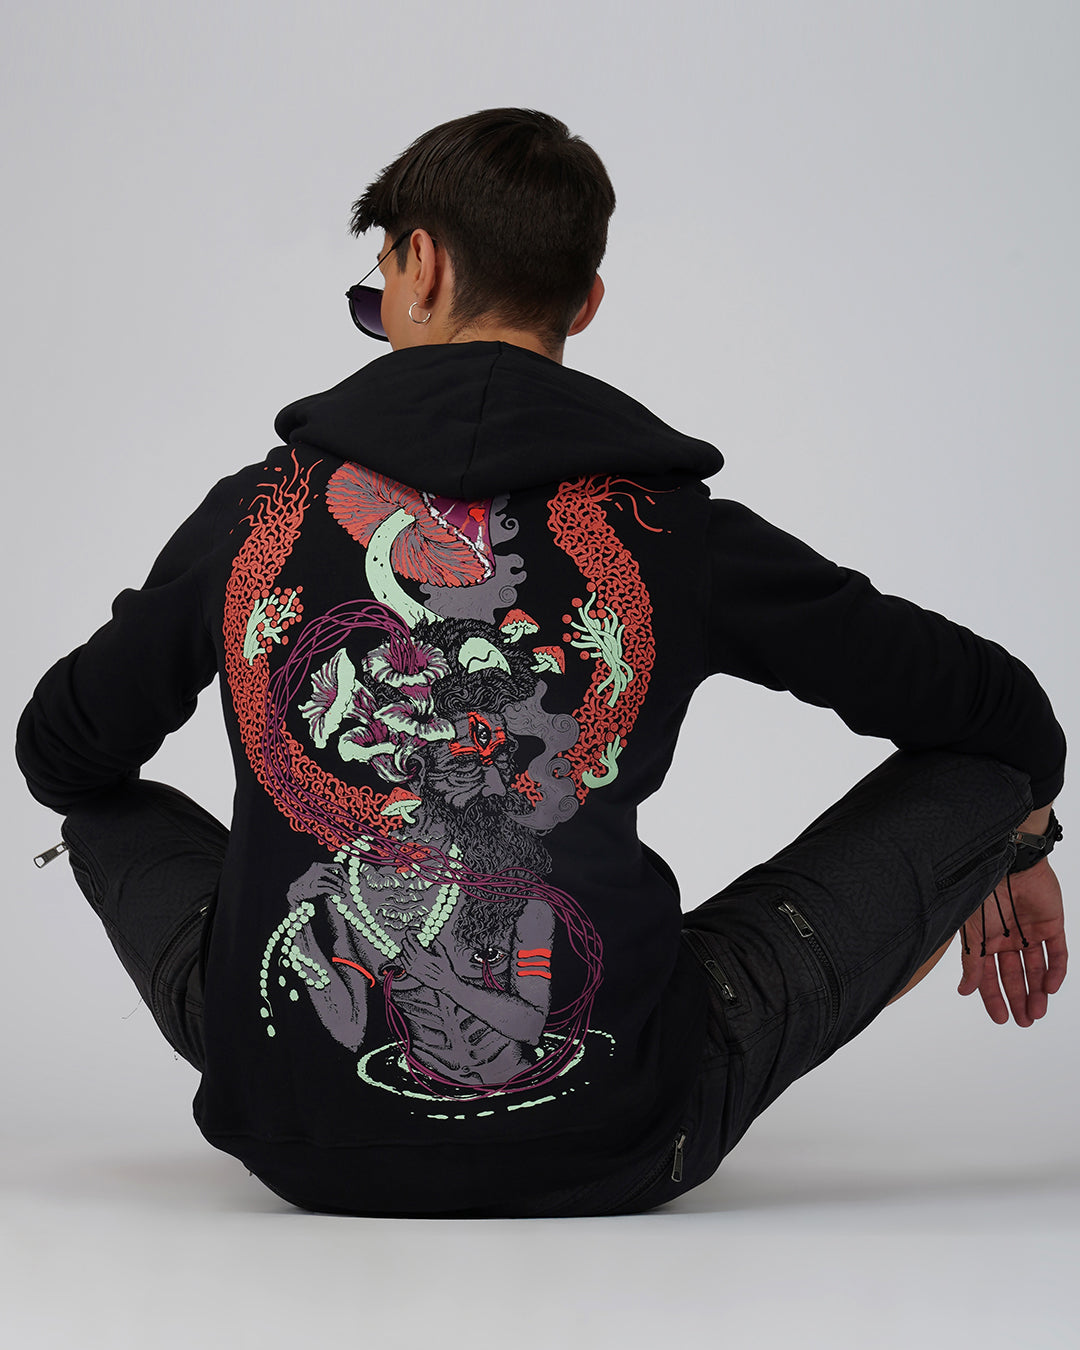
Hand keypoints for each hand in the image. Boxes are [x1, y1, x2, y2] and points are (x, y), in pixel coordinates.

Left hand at [398, 933, 457, 992]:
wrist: (444, 980)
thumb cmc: (444, 966)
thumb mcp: (441, 950)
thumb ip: (432, 939)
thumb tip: (425, 931)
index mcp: (422, 954)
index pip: (411, 938)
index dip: (411, 932)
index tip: (413, 931)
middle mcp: (415, 961)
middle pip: (405, 944)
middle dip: (409, 939)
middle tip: (414, 939)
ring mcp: (411, 966)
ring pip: (402, 952)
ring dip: (406, 947)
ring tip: (414, 948)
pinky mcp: (410, 972)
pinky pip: (401, 960)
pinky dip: (403, 956)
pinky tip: (409, 955)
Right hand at [957, 859, 1066, 1025]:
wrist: (1009, 862)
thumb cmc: (982, 890)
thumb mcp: (971, 932)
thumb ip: (972, 962)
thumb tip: (964, 990)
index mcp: (986, 939)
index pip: (989, 976)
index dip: (994, 997)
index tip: (1001, 1018)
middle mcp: (1009, 938)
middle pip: (1015, 976)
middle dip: (1019, 1000)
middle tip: (1024, 1021)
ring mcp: (1031, 933)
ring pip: (1038, 969)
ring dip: (1038, 992)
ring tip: (1037, 1012)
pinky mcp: (1053, 926)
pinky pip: (1058, 954)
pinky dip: (1056, 972)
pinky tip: (1050, 988)